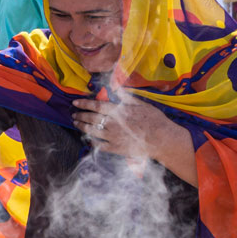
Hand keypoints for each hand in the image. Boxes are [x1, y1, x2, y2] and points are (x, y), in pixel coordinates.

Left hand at [71, 93, 185, 160]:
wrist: (162, 139)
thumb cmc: (154, 120)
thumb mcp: (142, 104)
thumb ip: (127, 97)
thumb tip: (116, 89)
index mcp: (119, 112)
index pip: (96, 106)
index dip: (84, 104)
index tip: (75, 102)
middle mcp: (112, 124)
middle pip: (91, 118)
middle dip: (80, 115)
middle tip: (74, 113)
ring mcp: (112, 137)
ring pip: (91, 131)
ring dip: (81, 126)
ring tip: (76, 123)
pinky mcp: (114, 148)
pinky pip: (97, 145)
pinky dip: (90, 141)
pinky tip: (87, 138)